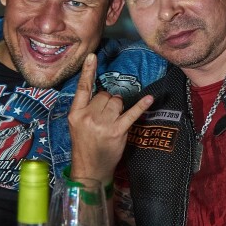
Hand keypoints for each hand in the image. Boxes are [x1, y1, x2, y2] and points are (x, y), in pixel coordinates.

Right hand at [67, 53, 152, 184]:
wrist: (90, 169)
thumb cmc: (84, 145)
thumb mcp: (76, 125)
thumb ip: (85, 108)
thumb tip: (102, 93)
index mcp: (76, 113)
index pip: (82, 88)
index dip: (88, 71)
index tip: (93, 56)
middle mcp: (88, 116)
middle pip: (105, 95)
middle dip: (108, 102)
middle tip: (106, 116)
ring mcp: (103, 124)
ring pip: (117, 101)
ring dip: (118, 107)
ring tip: (113, 120)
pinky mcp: (117, 131)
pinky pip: (131, 113)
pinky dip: (141, 105)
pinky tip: (149, 98)